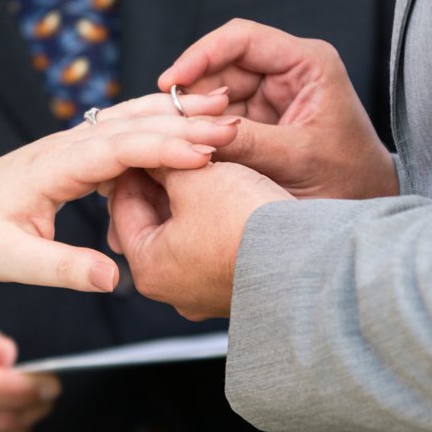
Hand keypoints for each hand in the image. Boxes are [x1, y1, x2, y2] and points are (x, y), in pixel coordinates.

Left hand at [0, 90, 239, 292]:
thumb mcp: (12, 263)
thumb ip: (63, 269)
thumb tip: (113, 279)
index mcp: (51, 167)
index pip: (116, 148)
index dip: (163, 148)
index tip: (205, 153)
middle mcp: (64, 145)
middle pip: (132, 125)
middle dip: (184, 122)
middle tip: (233, 123)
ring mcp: (71, 143)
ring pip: (131, 118)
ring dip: (177, 112)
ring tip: (222, 106)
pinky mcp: (76, 151)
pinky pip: (124, 129)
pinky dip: (159, 122)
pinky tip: (187, 121)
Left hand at [107, 163, 292, 319]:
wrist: (309, 258)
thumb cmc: (244, 220)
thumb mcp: (195, 177)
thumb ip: (164, 162)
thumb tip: (151, 153)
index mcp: (148, 268)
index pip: (122, 205)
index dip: (133, 165)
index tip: (145, 138)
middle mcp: (172, 290)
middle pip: (154, 221)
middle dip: (164, 182)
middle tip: (174, 146)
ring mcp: (205, 293)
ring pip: (185, 232)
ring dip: (190, 197)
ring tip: (202, 161)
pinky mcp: (236, 287)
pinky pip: (213, 246)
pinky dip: (214, 217)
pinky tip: (228, 188)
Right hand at [160, 19, 397, 199]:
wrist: (367, 209)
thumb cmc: (348, 180)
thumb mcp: (296, 159)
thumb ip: (247, 143)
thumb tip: (191, 134)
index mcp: (307, 64)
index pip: (242, 39)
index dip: (200, 55)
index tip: (170, 82)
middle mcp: (287, 72)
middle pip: (222, 66)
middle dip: (192, 93)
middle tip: (164, 122)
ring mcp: (271, 97)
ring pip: (215, 94)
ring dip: (193, 116)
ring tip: (169, 140)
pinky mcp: (259, 123)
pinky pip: (220, 119)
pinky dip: (201, 133)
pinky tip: (182, 151)